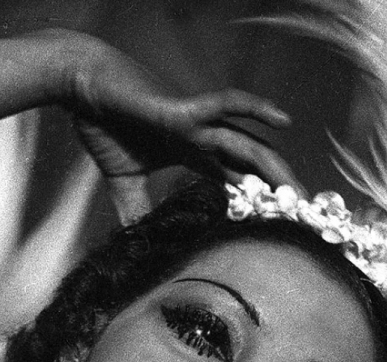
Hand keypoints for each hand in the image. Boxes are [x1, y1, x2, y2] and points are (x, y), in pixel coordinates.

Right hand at [59, 34, 303, 221]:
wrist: (86, 91)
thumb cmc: (106, 124)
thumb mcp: (123, 181)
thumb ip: (135, 210)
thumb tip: (138, 246)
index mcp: (193, 155)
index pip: (235, 181)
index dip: (258, 202)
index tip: (279, 228)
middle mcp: (203, 139)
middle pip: (252, 168)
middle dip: (277, 193)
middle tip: (300, 222)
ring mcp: (197, 124)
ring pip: (248, 146)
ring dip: (275, 170)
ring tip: (299, 194)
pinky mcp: (183, 110)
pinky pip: (226, 105)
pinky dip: (255, 109)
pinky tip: (282, 121)